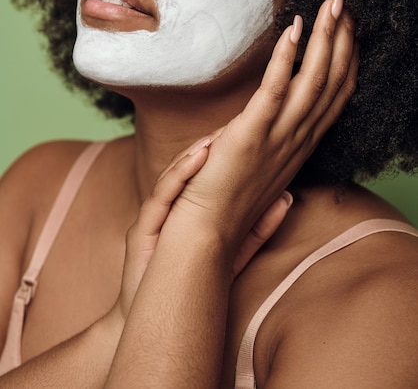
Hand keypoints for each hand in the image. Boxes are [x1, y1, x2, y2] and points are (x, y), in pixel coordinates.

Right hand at [113, 137, 291, 323]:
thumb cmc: (193, 286)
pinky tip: (198, 158)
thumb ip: (259, 227)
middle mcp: (172, 206)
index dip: (229, 150)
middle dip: (214, 144)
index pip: (210, 170)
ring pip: (175, 175)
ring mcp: (156, 216)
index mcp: (190, 207)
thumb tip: (288, 198)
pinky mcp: (143, 229)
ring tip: (219, 136)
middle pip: (191, 166)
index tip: (251, 131)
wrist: (160, 321)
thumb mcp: (234, 252)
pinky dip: (179, 175)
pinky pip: (161, 196)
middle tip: (237, 123)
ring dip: (196, 154)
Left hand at [169, 0, 357, 255]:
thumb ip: (274, 147)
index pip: (334, 98)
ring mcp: (276, 138)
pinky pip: (274, 91)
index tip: (348, 30)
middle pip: (331, 83)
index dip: (345, 62)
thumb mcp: (260, 168)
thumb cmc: (228, 202)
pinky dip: (286, 59)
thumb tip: (278, 142)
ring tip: (331, 5)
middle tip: (344, 3)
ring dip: (325, 40)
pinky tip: (294, 29)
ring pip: (312, 82)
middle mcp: (297, 140)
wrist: (203, 235)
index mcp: (300, 146)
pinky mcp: (248, 135)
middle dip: (342, 40)